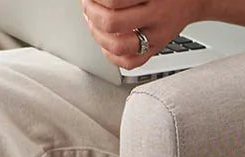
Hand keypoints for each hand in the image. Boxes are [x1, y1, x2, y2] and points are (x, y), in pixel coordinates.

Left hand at [81, 0, 205, 69]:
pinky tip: (105, 43)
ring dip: (96, 35)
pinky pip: (129, 63)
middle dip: (92, 13)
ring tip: (92, 22)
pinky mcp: (155, 50)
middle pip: (112, 23)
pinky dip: (111, 56)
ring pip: (116, 46)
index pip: (115, 0)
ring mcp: (156, 37)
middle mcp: (156, 16)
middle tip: (87, 5)